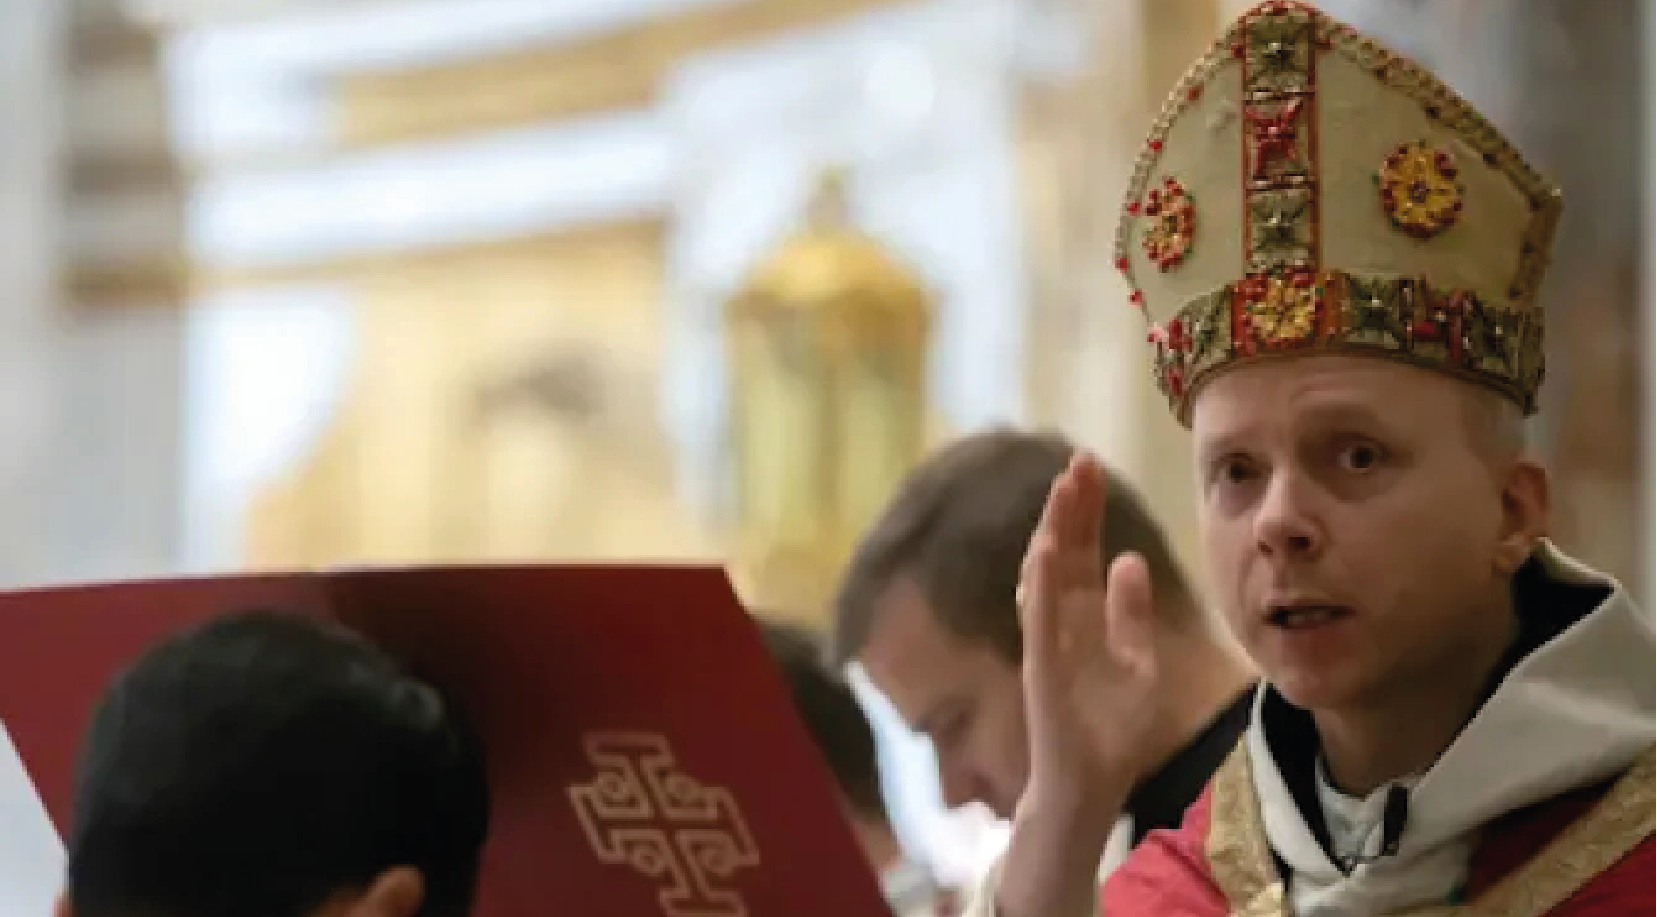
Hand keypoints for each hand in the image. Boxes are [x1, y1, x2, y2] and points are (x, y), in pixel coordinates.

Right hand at [1018, 452, 1161, 808]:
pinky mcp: (1041, 667)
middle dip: (1070, 505)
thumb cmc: (1111, 729)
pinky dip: (1038, 585)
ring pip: (1047, 575)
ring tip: (1063, 490)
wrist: (1090, 783)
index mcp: (1084, 616)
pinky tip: (1043, 551)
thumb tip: (1131, 560)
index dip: (1086, 510)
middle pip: (1063, 550)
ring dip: (1052, 532)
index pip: (1083, 550)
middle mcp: (1060, 620)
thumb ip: (1130, 613)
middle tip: (1079, 459)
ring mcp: (1048, 641)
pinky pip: (1039, 619)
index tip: (1090, 466)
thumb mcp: (1136, 661)